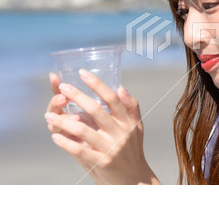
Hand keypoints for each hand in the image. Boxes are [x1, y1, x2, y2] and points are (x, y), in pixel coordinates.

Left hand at [45, 69, 159, 184]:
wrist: (133, 180)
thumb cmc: (132, 149)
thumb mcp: (137, 127)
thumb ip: (131, 107)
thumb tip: (120, 87)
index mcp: (128, 121)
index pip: (113, 98)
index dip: (97, 84)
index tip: (82, 73)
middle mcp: (120, 132)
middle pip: (96, 110)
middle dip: (77, 96)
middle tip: (63, 87)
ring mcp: (110, 148)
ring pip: (83, 130)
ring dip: (63, 121)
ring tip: (49, 116)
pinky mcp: (101, 162)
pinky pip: (79, 150)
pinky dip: (65, 143)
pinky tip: (55, 136)